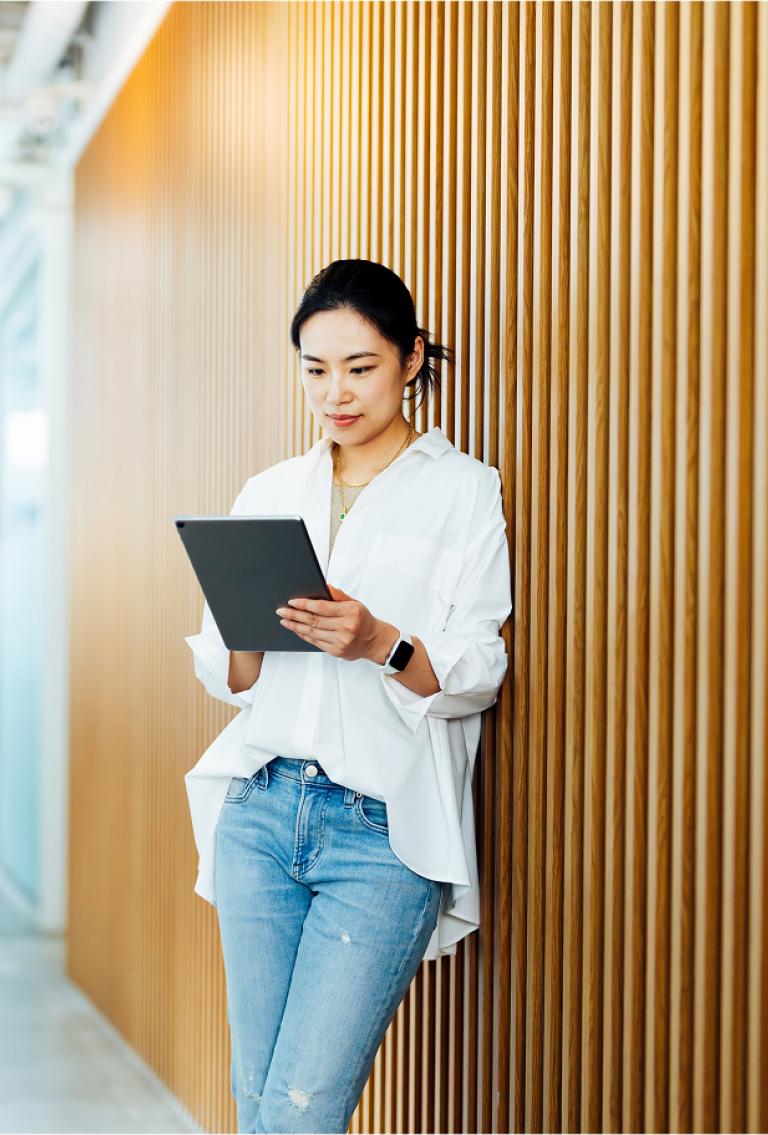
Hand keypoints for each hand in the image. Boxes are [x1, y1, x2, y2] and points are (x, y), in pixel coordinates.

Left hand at [275, 584, 392, 662]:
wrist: (375, 641)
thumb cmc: (364, 620)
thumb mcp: (355, 603)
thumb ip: (338, 596)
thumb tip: (324, 587)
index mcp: (350, 612)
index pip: (322, 607)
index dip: (305, 604)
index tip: (293, 601)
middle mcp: (346, 627)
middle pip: (314, 620)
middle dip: (295, 615)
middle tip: (282, 611)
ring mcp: (340, 641)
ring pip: (312, 632)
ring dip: (295, 626)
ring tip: (285, 620)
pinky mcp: (336, 651)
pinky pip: (315, 642)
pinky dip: (304, 635)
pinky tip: (296, 629)